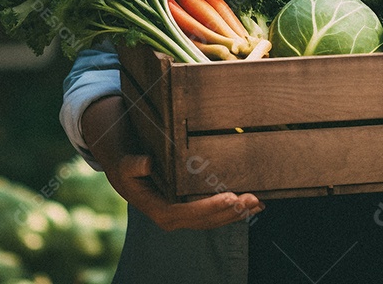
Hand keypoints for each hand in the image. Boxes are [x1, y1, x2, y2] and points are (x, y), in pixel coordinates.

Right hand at [82, 96, 263, 230]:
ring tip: (259, 201)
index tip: (230, 198)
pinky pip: (214, 213)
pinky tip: (252, 203)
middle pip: (206, 219)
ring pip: (213, 219)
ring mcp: (183, 215)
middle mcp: (172, 217)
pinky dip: (233, 210)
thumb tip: (147, 163)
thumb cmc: (126, 163)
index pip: (187, 213)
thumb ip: (134, 165)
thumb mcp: (125, 162)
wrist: (124, 167)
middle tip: (253, 199)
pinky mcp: (191, 208)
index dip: (209, 207)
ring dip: (237, 213)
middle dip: (231, 211)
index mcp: (158, 210)